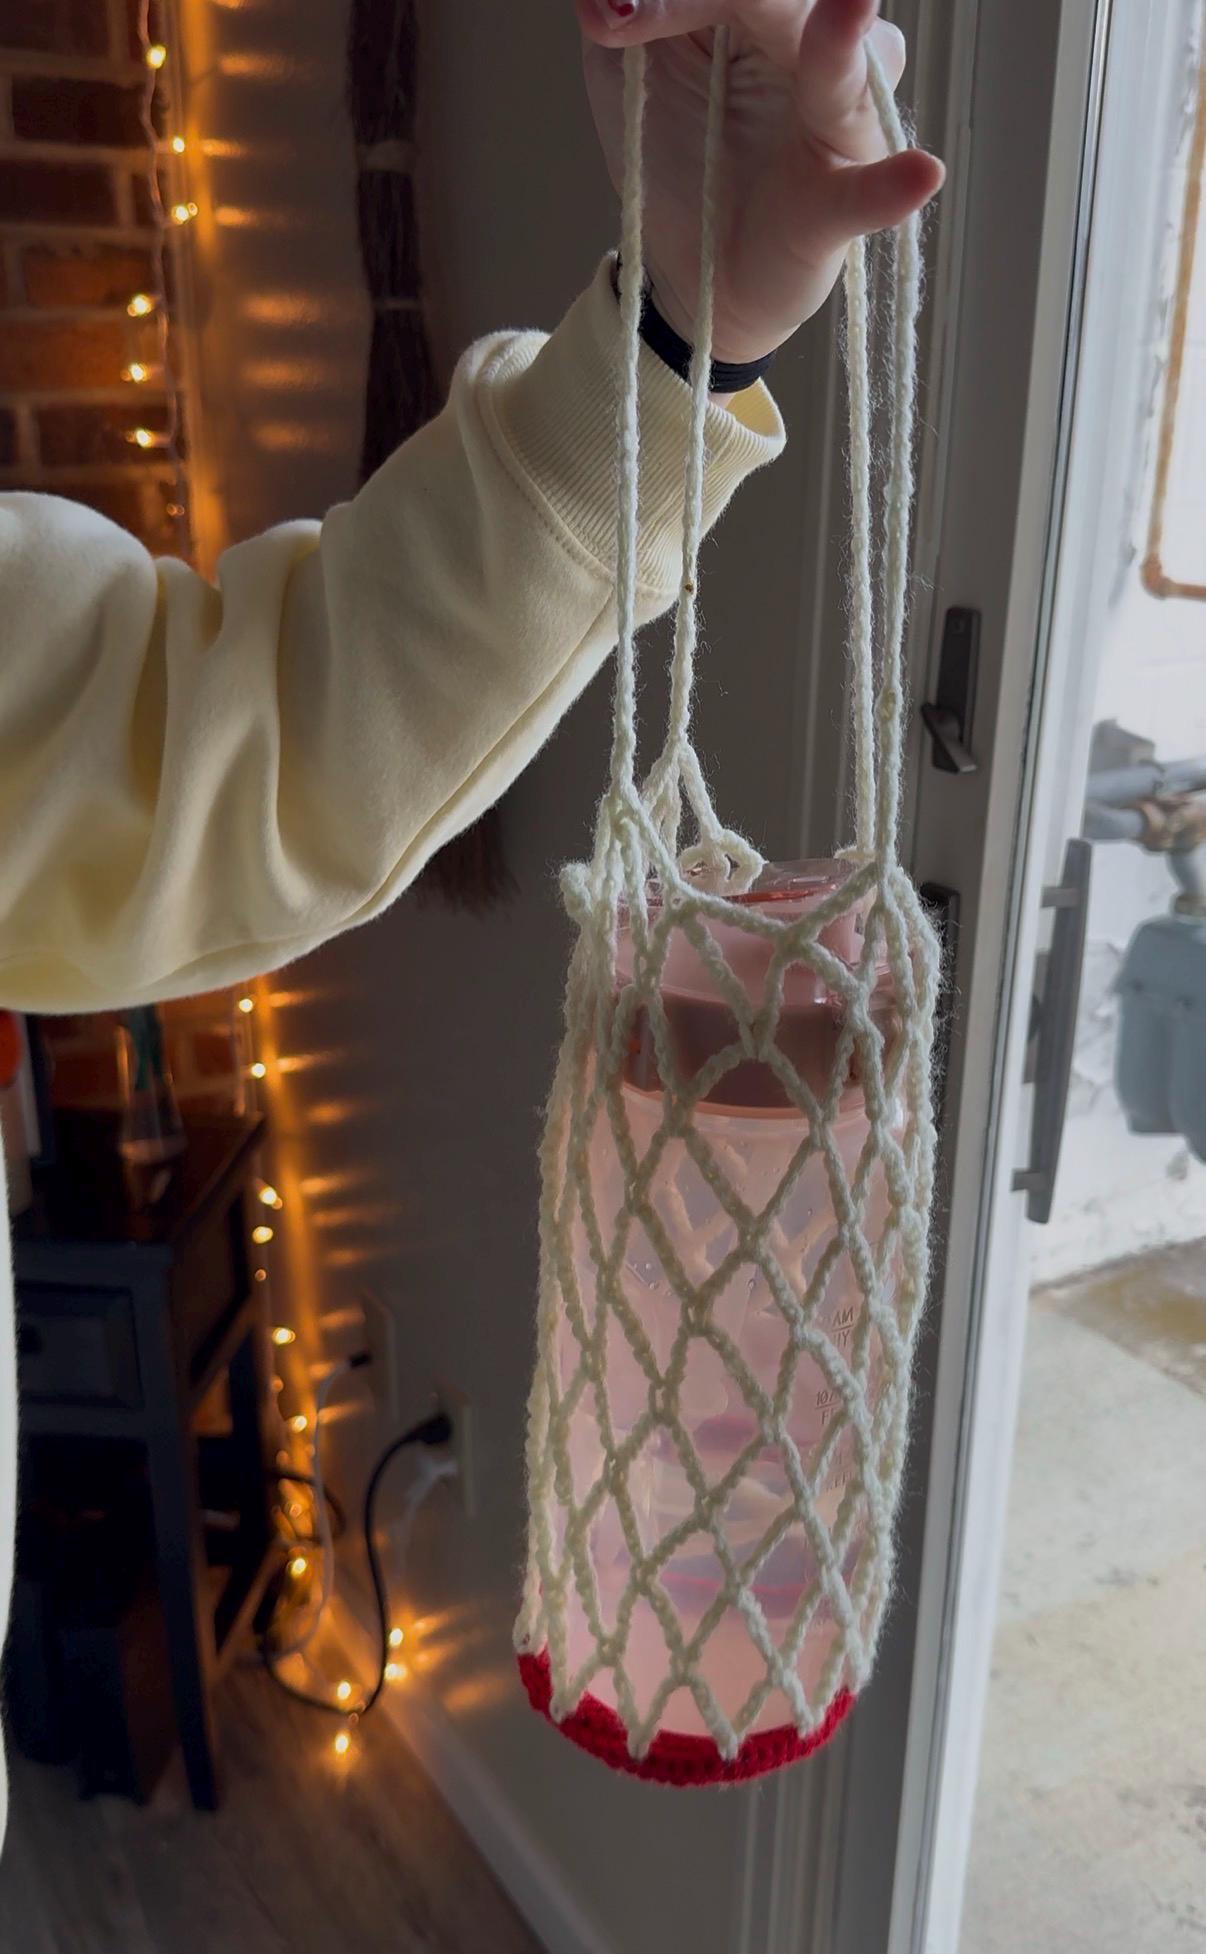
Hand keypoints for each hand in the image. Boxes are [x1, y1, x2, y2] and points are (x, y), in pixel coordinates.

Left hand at [578, 0, 943, 364]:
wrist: (689, 272)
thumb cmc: (676, 155)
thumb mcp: (627, 73)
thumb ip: (621, 11)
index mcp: (767, 9)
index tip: (608, 22)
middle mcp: (819, 50)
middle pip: (794, 4)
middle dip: (734, 0)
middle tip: (650, 18)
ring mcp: (840, 126)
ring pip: (852, 70)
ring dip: (843, 44)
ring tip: (850, 9)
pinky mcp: (840, 207)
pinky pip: (872, 192)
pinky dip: (893, 188)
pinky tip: (919, 176)